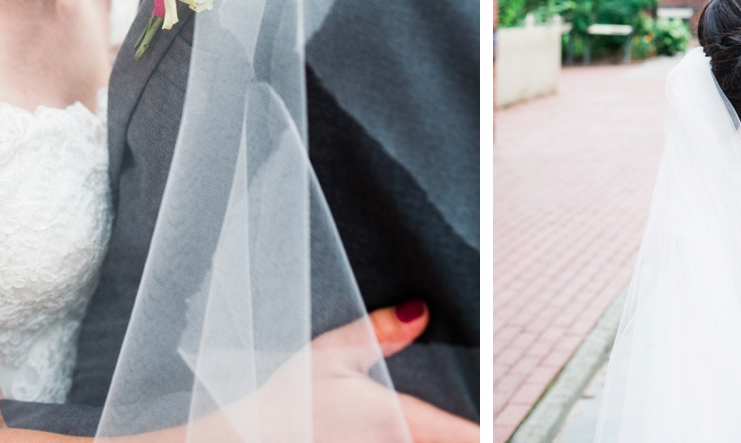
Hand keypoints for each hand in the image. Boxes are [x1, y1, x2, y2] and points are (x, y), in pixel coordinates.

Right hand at [253, 299, 476, 442]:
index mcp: (395, 420)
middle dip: (456, 434)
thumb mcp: (330, 355)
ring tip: (440, 426)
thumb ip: (380, 333)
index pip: (464, 436)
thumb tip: (421, 311)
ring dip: (430, 438)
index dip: (486, 432)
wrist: (243, 439)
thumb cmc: (285, 399)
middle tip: (471, 421)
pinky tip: (393, 433)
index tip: (496, 425)